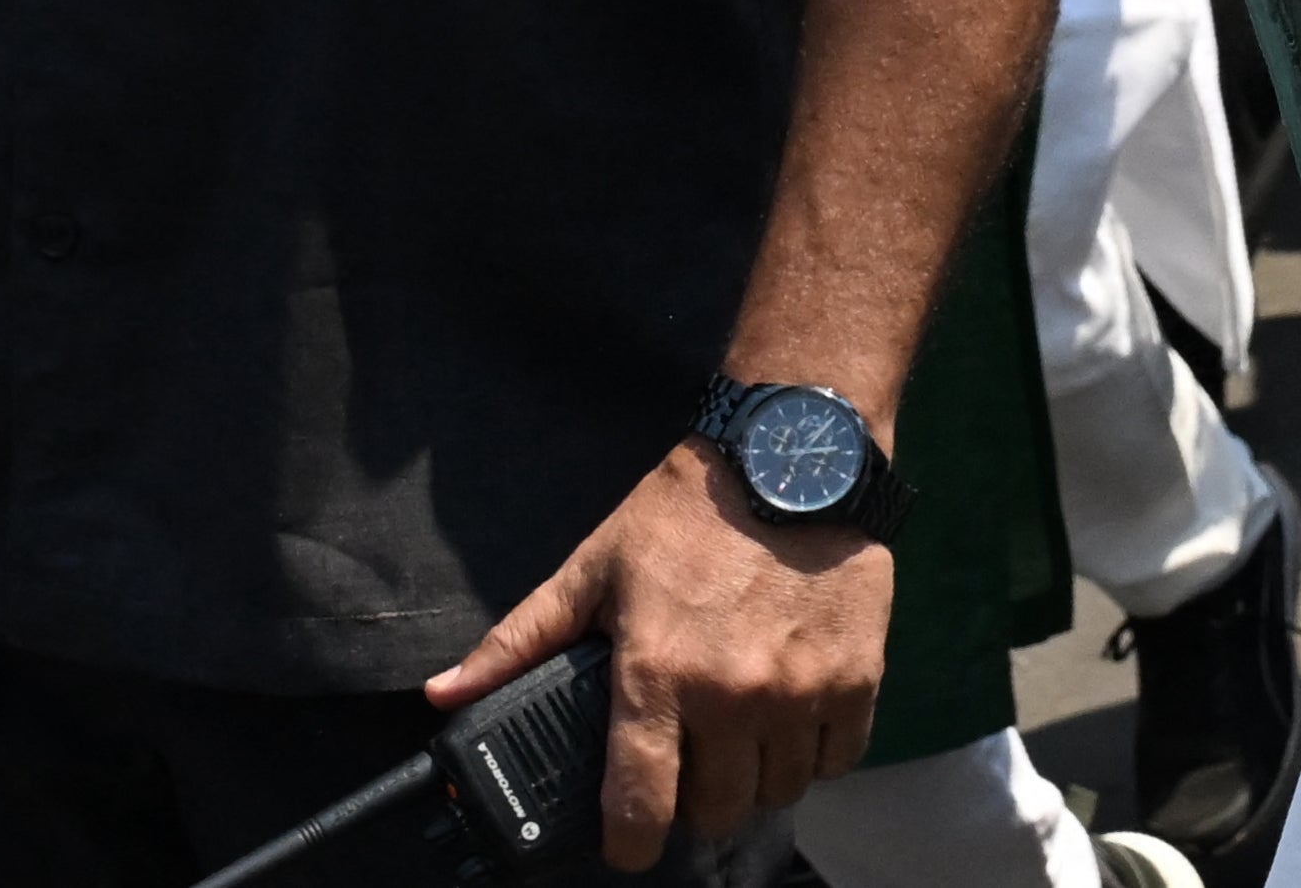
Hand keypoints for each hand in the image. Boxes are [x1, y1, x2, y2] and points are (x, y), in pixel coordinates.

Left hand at [428, 441, 891, 869]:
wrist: (793, 456)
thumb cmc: (687, 515)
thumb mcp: (593, 571)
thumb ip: (519, 642)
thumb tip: (442, 696)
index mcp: (657, 674)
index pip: (639, 806)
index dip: (628, 843)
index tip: (628, 841)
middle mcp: (732, 695)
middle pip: (715, 811)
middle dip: (695, 802)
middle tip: (690, 765)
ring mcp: (801, 690)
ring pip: (778, 792)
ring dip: (757, 780)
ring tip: (743, 740)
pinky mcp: (858, 676)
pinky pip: (837, 760)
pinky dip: (815, 754)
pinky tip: (795, 720)